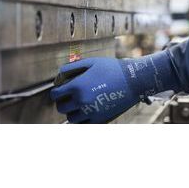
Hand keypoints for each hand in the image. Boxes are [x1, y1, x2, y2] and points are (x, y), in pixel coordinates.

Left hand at [50, 51, 180, 123]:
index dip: (55, 91)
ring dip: (71, 112)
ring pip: (71, 118)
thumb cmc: (111, 68)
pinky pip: (84, 125)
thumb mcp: (90, 62)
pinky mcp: (100, 120)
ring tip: (78, 104)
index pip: (55, 95)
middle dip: (62, 101)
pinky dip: (82, 119)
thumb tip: (58, 77)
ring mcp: (91, 112)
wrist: (133, 80)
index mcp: (77, 86)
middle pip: (61, 108)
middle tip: (68, 96)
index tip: (59, 89)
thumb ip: (71, 68)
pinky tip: (86, 110)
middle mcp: (82, 101)